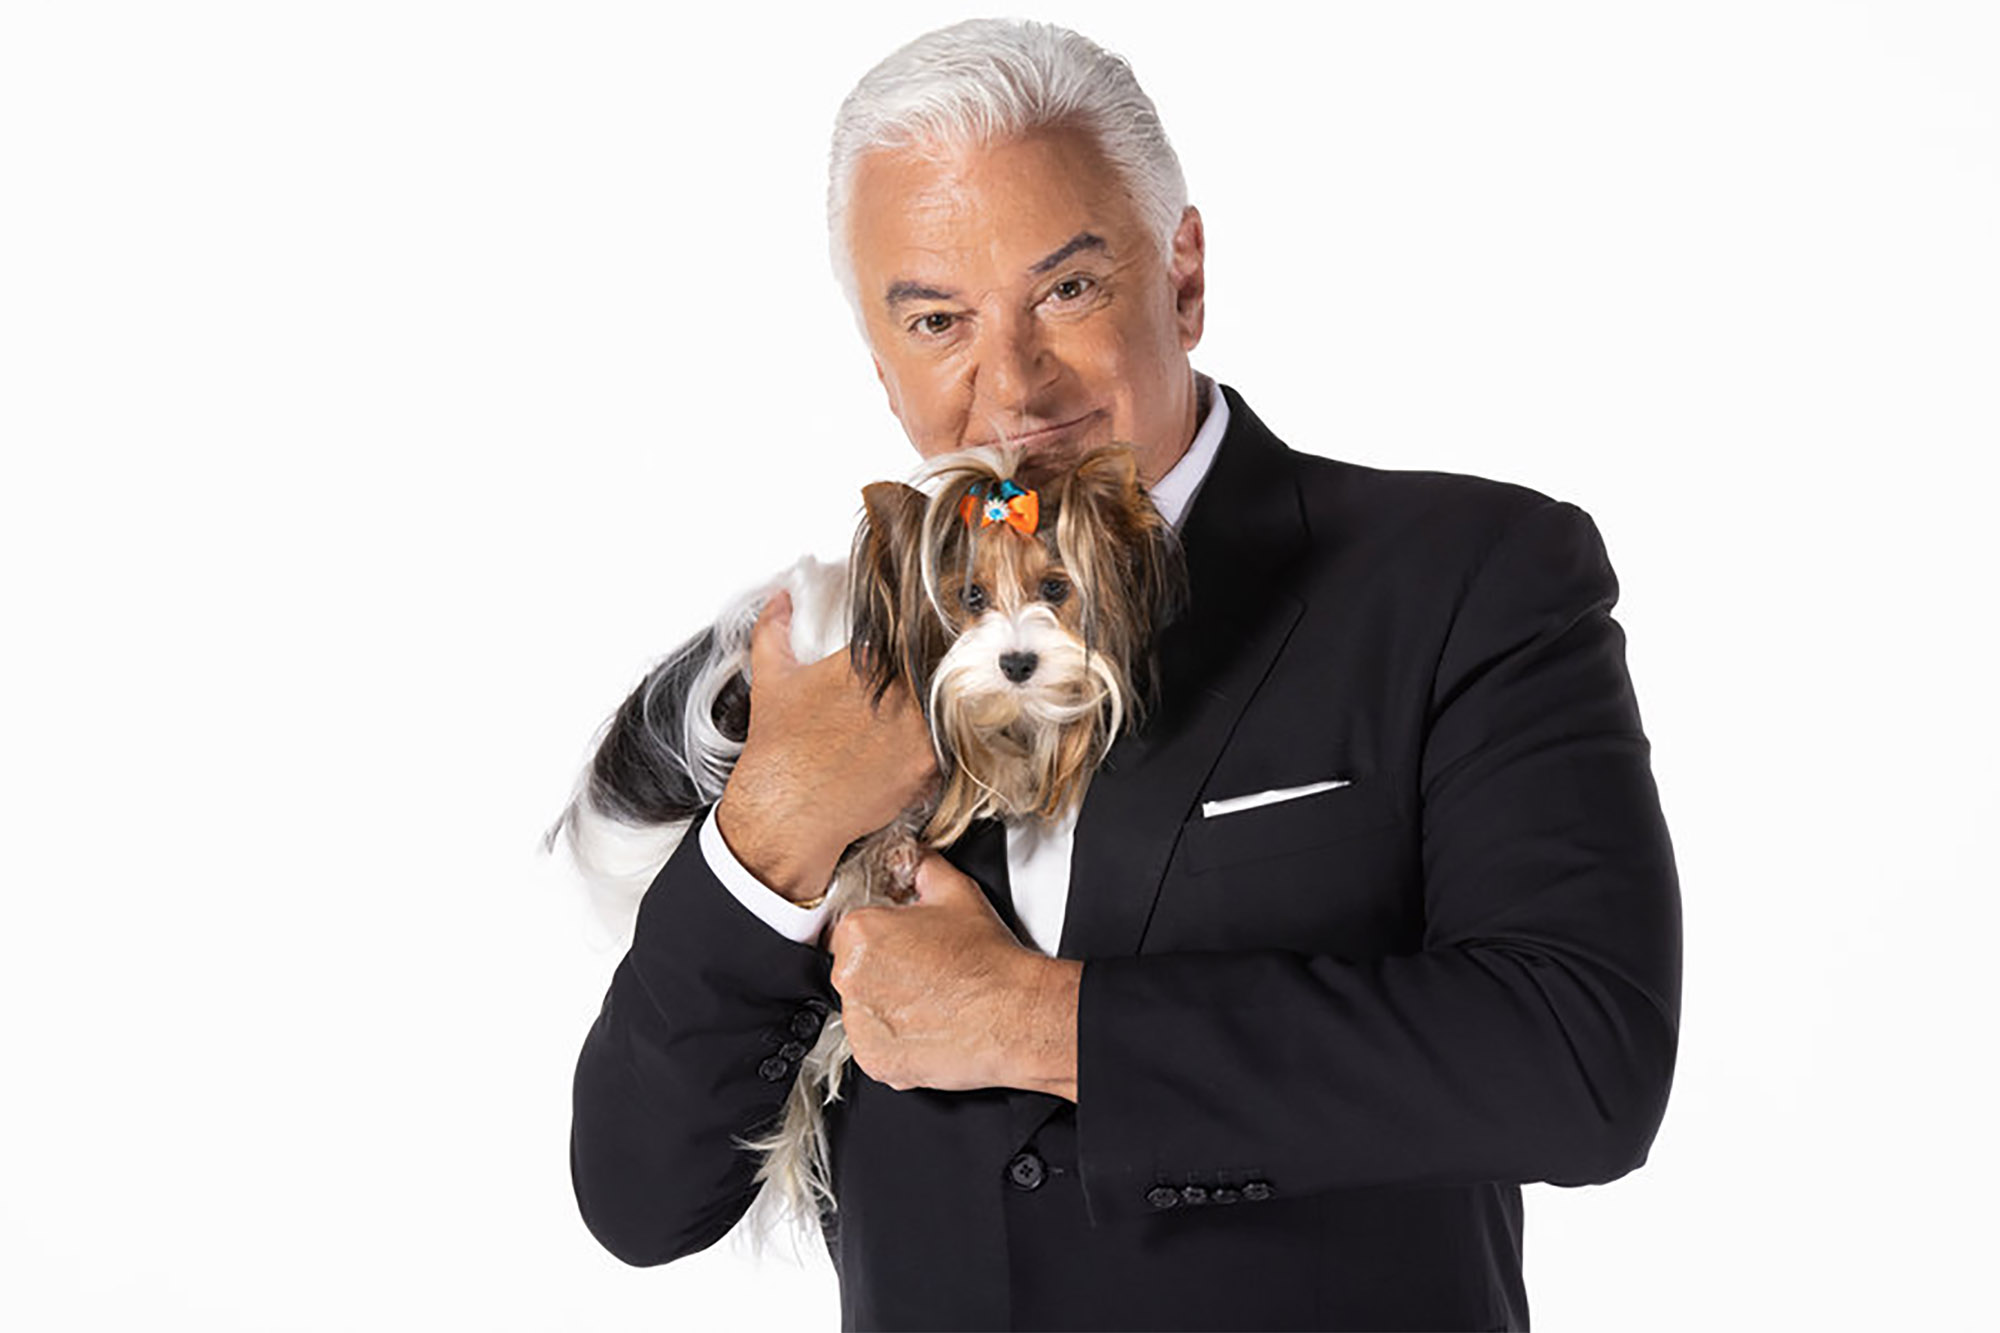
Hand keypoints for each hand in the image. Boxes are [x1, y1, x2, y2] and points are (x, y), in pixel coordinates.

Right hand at [714, 590, 937, 901]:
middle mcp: (901, 690)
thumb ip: (774, 629)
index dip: (917, 642)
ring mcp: (920, 728)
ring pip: (949, 706)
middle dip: (933, 674)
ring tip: (917, 721)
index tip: (916, 649)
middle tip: (920, 689)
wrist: (786, 808)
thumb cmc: (780, 749)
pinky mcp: (929, 764)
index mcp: (870, 659)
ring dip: (942, 709)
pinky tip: (915, 750)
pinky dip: (941, 748)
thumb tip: (779, 601)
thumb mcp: (772, 677)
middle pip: (937, 669)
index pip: (912, 636)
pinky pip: (950, 747)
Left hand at [829, 852, 1080, 1098]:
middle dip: (882, 972)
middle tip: (922, 974)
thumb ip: (922, 866)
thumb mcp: (956, 892)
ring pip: (861, 1011)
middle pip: (852, 971)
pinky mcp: (874, 1060)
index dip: (880, 939)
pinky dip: (895, 1042)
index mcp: (861, 932)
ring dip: (886, 1007)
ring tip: (929, 1002)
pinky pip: (874, 1047)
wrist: (1014, 1016)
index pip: (848, 932)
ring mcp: (860, 1023)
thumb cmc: (988, 962)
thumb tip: (912, 857)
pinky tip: (927, 1027)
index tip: (900, 948)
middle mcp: (851, 977)